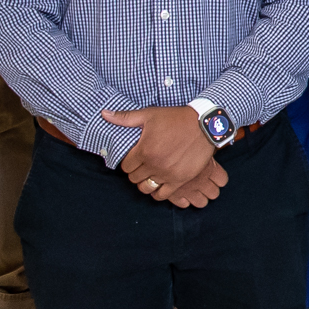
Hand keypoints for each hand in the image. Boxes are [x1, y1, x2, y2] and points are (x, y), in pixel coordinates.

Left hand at [107, 105, 225, 206]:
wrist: (204, 125)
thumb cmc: (175, 118)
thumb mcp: (149, 115)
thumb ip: (125, 118)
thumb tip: (104, 114)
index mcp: (144, 150)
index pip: (126, 167)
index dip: (128, 163)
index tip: (134, 159)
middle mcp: (154, 164)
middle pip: (134, 179)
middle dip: (136, 173)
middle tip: (142, 166)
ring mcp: (167, 174)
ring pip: (146, 188)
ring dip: (145, 183)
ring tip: (150, 176)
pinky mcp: (180, 179)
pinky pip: (163, 195)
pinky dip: (158, 192)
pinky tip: (159, 185)